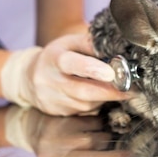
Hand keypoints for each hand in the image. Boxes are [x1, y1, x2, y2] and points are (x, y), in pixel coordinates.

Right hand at [1, 33, 128, 115]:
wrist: (28, 77)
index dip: (92, 69)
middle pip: (82, 91)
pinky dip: (95, 106)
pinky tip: (99, 98)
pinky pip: (82, 112)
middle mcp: (49, 80)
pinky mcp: (55, 113)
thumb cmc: (57, 56)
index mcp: (54, 58)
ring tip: (116, 91)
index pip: (72, 64)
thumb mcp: (70, 43)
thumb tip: (117, 50)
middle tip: (130, 90)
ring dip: (104, 99)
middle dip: (109, 92)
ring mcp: (51, 100)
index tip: (112, 73)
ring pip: (85, 104)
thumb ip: (91, 45)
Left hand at [5, 106, 134, 156]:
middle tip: (133, 156)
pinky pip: (91, 124)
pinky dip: (102, 125)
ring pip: (93, 140)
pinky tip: (105, 126)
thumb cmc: (56, 155)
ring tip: (117, 139)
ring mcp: (58, 139)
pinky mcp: (64, 122)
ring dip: (109, 139)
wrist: (34, 128)